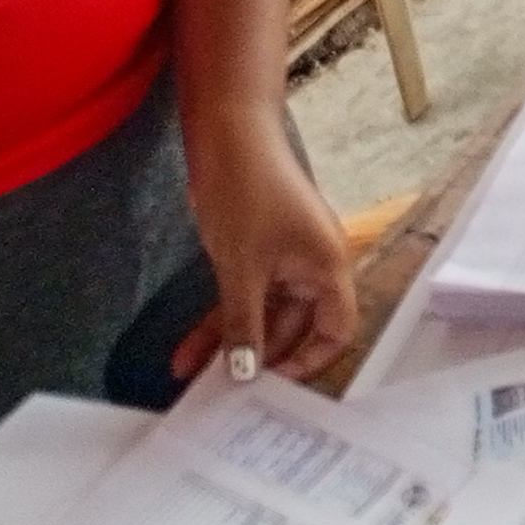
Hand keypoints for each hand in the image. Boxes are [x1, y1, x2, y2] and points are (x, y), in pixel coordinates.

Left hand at [173, 111, 358, 384]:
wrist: (226, 131)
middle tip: (225, 394)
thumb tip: (244, 373)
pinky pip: (240, 296)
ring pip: (260, 315)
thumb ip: (244, 324)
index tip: (274, 386)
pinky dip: (218, 320)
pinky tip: (187, 349)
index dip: (311, 361)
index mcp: (327, 268)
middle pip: (293, 328)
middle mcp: (311, 267)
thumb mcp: (241, 267)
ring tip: (193, 380)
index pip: (336, 330)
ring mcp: (282, 259)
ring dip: (229, 344)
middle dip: (258, 359)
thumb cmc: (247, 188)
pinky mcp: (255, 252)